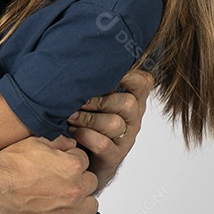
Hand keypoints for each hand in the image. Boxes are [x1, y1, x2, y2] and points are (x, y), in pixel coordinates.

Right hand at [0, 136, 98, 213]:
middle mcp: (76, 187)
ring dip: (81, 203)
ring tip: (66, 202)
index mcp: (72, 164)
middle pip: (91, 183)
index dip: (72, 163)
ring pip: (91, 206)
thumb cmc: (9, 166)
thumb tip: (71, 143)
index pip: (84, 160)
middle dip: (79, 182)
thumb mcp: (34, 142)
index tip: (61, 167)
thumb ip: (57, 142)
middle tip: (62, 184)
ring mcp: (70, 210)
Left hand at [67, 69, 152, 191]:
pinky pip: (102, 143)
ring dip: (87, 118)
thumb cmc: (87, 121)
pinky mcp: (113, 157)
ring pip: (114, 124)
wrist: (85, 158)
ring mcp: (125, 139)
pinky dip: (84, 135)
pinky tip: (72, 133)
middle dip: (99, 100)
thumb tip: (77, 54)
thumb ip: (95, 81)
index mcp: (132, 100)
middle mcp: (132, 119)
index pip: (144, 83)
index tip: (110, 73)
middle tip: (79, 101)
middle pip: (128, 104)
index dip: (130, 75)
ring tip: (69, 117)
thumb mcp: (94, 98)